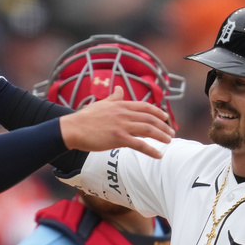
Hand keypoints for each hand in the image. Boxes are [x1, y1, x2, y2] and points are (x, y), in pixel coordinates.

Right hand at [58, 87, 174, 158]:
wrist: (72, 129)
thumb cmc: (85, 118)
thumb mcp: (101, 103)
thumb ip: (113, 97)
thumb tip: (119, 88)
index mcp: (121, 105)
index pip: (145, 107)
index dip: (158, 112)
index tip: (165, 118)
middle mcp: (124, 114)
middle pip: (150, 118)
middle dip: (163, 125)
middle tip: (171, 133)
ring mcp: (122, 126)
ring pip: (148, 130)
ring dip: (162, 136)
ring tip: (169, 142)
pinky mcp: (118, 139)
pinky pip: (140, 145)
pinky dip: (151, 150)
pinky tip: (159, 155)